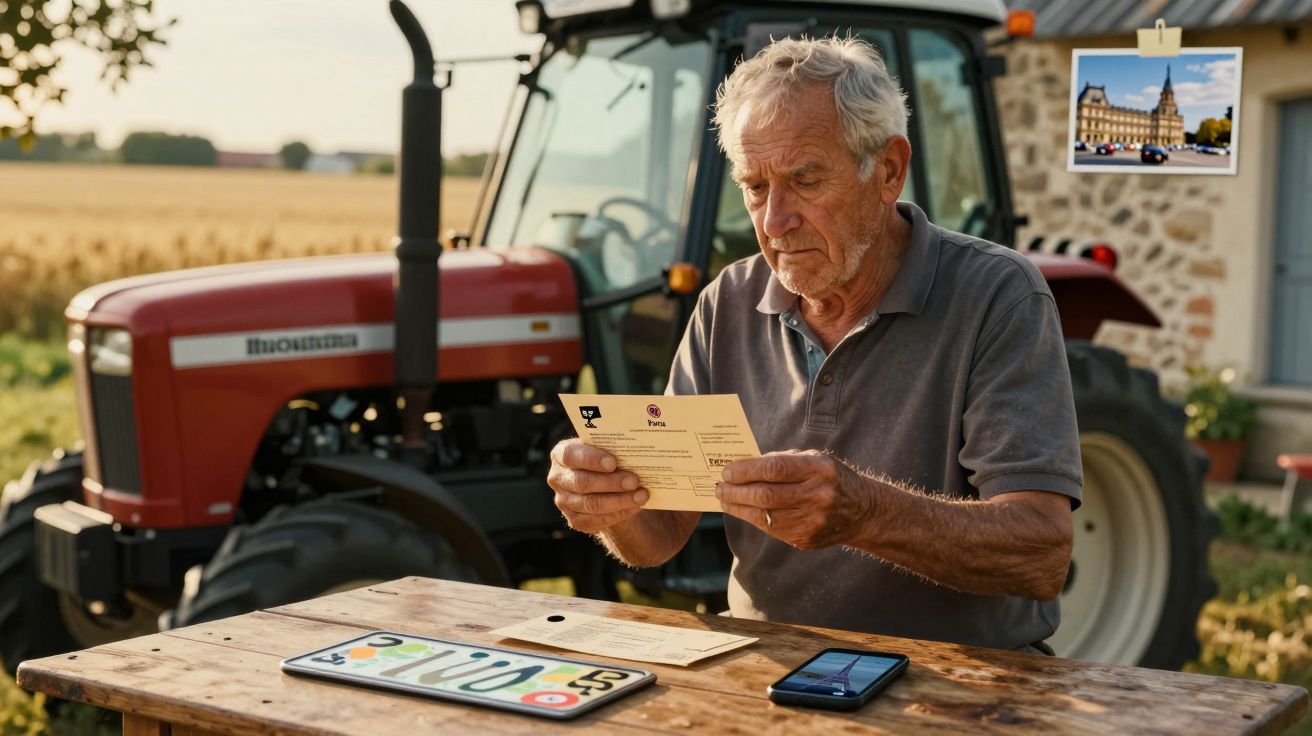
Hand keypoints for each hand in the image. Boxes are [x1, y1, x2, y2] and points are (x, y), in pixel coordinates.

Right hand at [547, 439, 649, 533]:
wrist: (603, 485)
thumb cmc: (605, 460)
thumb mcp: (604, 450)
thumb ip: (612, 449)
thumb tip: (635, 451)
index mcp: (561, 454)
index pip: (570, 455)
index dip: (591, 459)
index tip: (613, 462)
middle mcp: (558, 478)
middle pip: (582, 482)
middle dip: (611, 482)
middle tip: (634, 481)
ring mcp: (564, 501)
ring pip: (591, 504)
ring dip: (619, 500)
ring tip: (641, 495)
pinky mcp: (574, 520)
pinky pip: (596, 520)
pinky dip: (618, 513)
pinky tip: (634, 506)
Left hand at [715, 450, 876, 548]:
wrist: (862, 512)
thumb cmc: (830, 478)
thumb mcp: (814, 460)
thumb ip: (783, 461)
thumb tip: (744, 465)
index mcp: (819, 470)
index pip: (775, 468)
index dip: (747, 470)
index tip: (727, 471)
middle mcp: (817, 496)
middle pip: (766, 495)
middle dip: (736, 491)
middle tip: (719, 486)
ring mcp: (812, 520)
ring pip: (764, 515)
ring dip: (738, 507)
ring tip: (724, 498)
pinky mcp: (806, 539)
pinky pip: (771, 529)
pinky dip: (753, 518)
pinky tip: (742, 510)